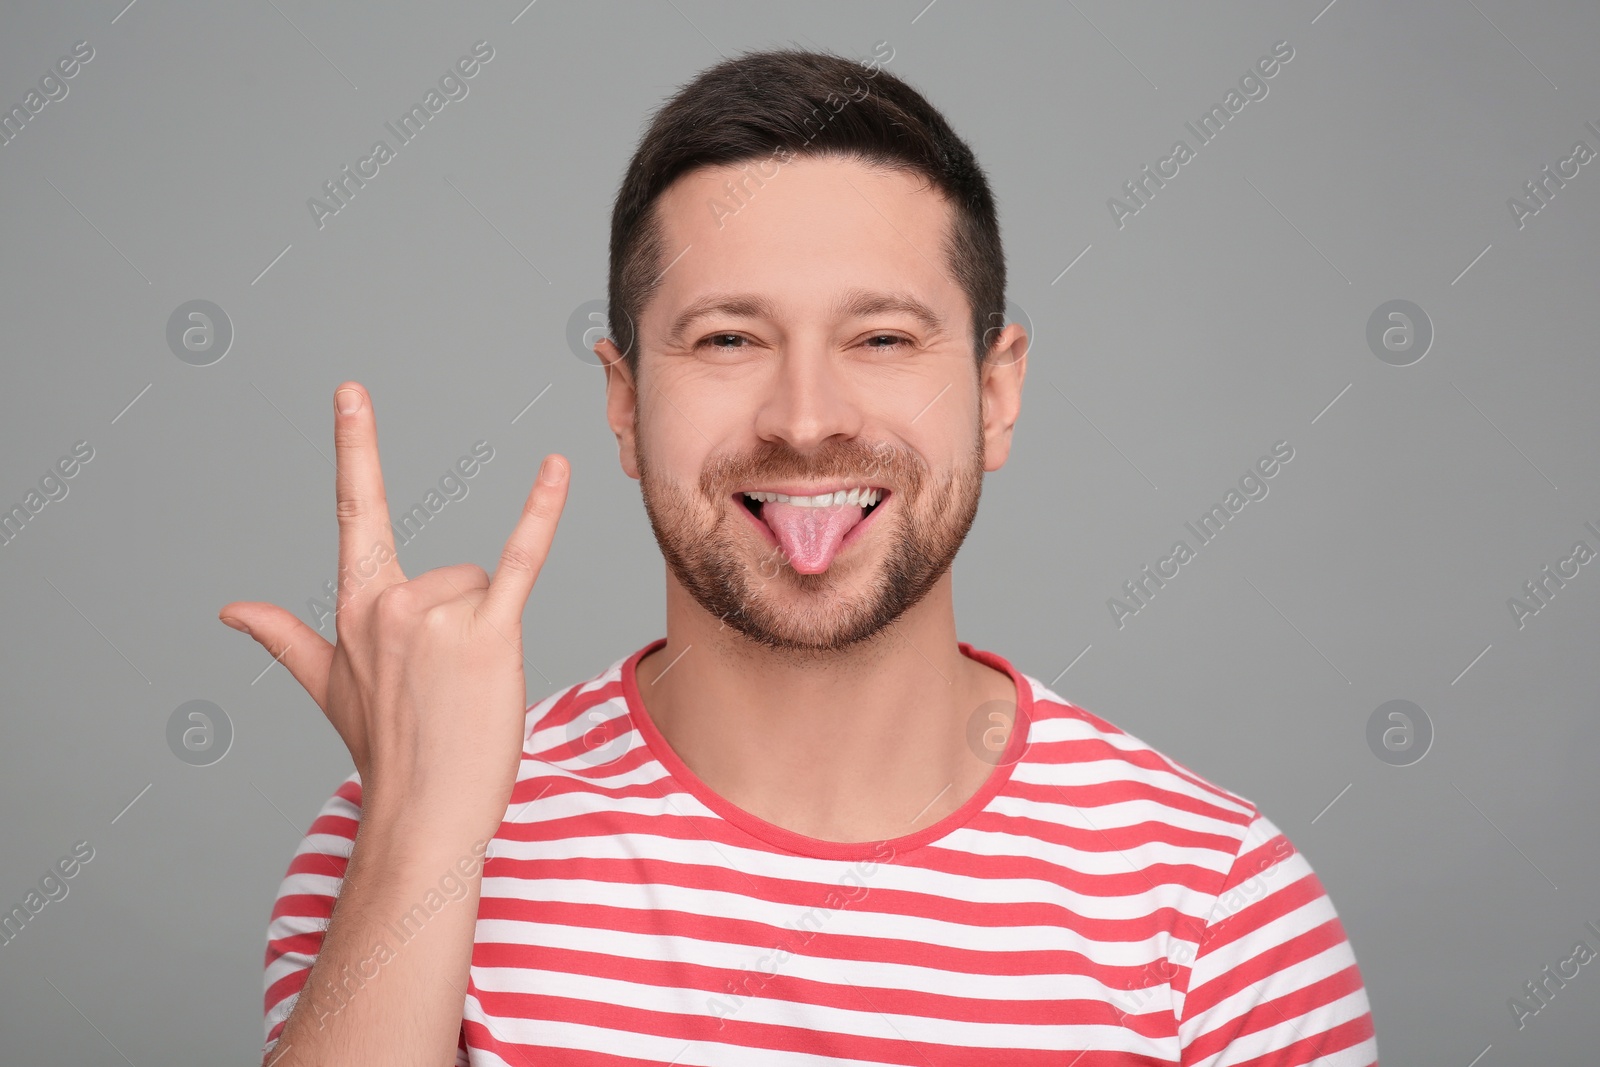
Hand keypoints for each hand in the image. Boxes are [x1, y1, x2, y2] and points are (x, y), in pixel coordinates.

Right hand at [219, 381, 568, 822]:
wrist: (425, 815)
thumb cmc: (384, 749)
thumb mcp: (325, 686)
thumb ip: (283, 637)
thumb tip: (229, 611)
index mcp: (356, 606)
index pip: (355, 511)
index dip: (355, 447)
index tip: (352, 391)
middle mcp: (391, 603)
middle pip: (451, 572)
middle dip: (460, 624)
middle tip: (445, 687)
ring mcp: (439, 617)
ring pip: (482, 588)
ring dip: (484, 637)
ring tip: (465, 691)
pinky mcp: (489, 634)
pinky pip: (521, 560)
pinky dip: (541, 514)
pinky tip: (557, 468)